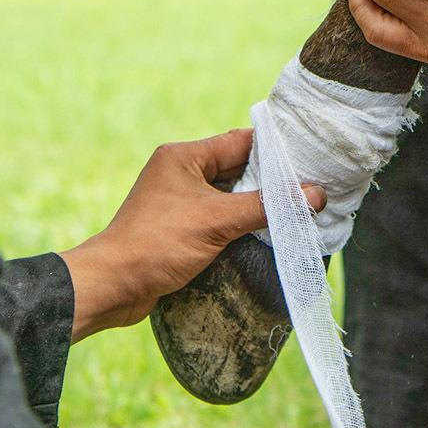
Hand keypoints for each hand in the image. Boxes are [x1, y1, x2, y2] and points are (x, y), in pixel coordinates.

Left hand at [60, 129, 325, 341]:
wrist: (113, 285)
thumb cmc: (158, 244)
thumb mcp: (216, 221)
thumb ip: (265, 206)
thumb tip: (314, 194)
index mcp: (184, 156)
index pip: (240, 142)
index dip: (275, 151)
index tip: (311, 159)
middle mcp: (180, 172)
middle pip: (237, 168)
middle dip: (270, 181)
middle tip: (311, 189)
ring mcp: (178, 200)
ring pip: (228, 195)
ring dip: (255, 205)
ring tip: (296, 212)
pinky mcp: (178, 226)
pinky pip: (217, 217)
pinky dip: (239, 223)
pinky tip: (264, 234)